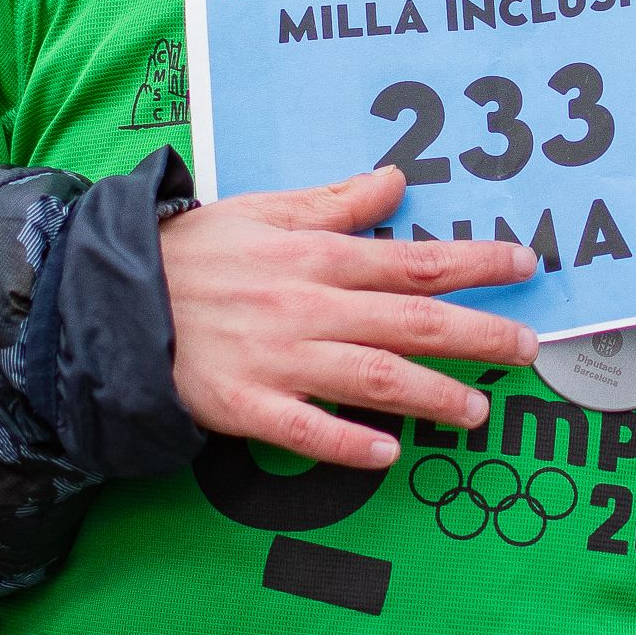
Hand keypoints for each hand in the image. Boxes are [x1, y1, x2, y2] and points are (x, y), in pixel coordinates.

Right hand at [159, 167, 537, 471]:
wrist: (108, 298)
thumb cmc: (192, 254)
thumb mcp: (264, 210)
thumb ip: (335, 202)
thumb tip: (396, 180)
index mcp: (314, 258)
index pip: (412, 261)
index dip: (474, 263)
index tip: (524, 265)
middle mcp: (306, 307)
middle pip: (410, 323)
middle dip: (477, 335)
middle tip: (527, 347)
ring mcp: (277, 359)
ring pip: (371, 379)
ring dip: (432, 397)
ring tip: (479, 412)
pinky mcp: (242, 405)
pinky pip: (303, 430)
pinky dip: (347, 443)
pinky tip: (388, 454)